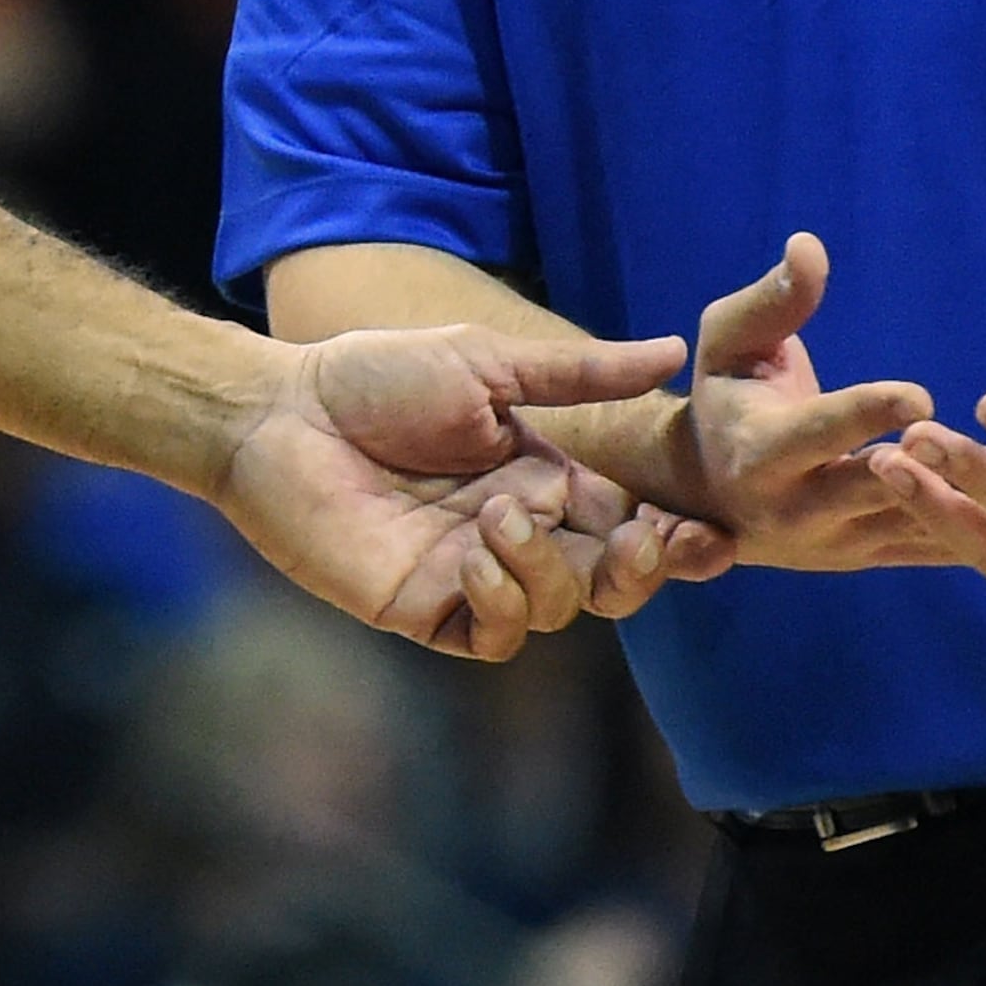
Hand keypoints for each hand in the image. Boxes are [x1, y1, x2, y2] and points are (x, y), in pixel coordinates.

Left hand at [218, 324, 695, 658]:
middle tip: (637, 537)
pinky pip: (494, 636)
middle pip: (611, 580)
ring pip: (559, 609)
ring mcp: (474, 576)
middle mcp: (520, 532)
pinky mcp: (425, 608)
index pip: (630, 522)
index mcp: (544, 476)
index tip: (704, 530)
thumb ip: (579, 373)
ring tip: (496, 516)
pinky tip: (473, 561)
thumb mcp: (487, 365)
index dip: (675, 537)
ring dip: (547, 568)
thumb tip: (672, 350)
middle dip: (639, 567)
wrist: (281, 413)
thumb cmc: (376, 377)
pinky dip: (502, 604)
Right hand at [660, 235, 973, 573]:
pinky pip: (927, 550)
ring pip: (907, 528)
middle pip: (868, 494)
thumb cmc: (726, 395)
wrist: (705, 493)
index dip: (867, 414)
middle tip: (971, 441)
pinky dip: (977, 530)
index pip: (819, 433)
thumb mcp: (730, 342)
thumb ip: (772, 300)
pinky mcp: (868, 558)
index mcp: (758, 452)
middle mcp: (795, 510)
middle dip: (920, 471)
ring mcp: (835, 543)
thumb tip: (809, 246)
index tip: (921, 397)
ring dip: (961, 504)